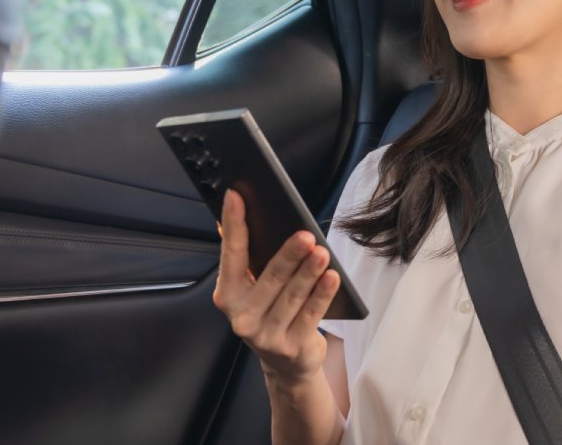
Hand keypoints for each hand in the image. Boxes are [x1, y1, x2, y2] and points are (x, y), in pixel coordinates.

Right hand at [212, 188, 341, 384]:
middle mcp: (241, 316)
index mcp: (228, 295)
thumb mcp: (253, 290)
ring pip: (291, 296)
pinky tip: (332, 278)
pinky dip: (322, 295)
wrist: (286, 364)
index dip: (234, 224)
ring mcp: (265, 334)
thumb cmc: (271, 313)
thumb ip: (246, 258)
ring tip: (322, 253)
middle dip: (288, 255)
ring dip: (308, 273)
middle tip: (305, 235)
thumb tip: (233, 218)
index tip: (237, 197)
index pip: (231, 253)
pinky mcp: (291, 346)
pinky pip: (310, 315)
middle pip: (268, 278)